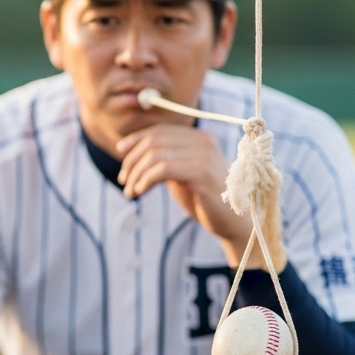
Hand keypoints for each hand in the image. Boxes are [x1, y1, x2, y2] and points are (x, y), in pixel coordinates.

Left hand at [116, 124, 282, 268]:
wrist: (234, 223)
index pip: (159, 131)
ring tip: (129, 191)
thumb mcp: (182, 173)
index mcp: (199, 138)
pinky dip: (145, 180)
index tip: (120, 153)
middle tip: (123, 180)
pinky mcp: (201, 173)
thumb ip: (165, 159)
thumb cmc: (205, 200)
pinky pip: (163, 169)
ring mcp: (204, 156)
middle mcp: (203, 141)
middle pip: (154, 141)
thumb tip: (133, 151)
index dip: (136, 140)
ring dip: (136, 174)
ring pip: (155, 155)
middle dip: (132, 161)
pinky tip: (140, 191)